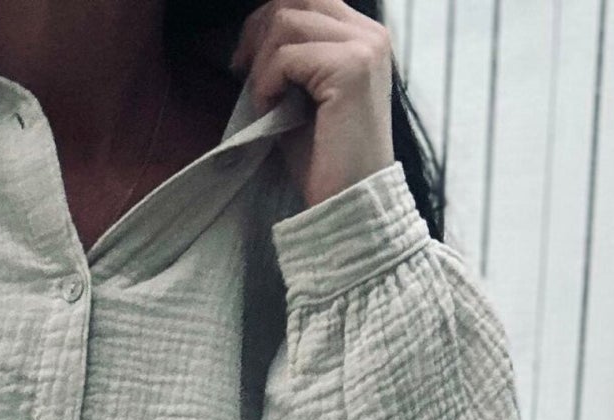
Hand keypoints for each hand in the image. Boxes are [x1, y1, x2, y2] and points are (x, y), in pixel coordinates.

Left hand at [230, 0, 394, 210]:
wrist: (349, 204)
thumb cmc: (324, 159)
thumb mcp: (304, 95)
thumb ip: (292, 56)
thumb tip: (255, 29)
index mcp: (364, 36)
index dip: (268, 20)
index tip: (245, 60)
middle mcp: (371, 34)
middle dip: (258, 32)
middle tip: (242, 72)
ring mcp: (364, 48)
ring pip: (286, 21)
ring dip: (262, 65)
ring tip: (266, 102)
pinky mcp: (351, 68)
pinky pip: (285, 57)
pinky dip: (267, 85)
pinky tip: (273, 113)